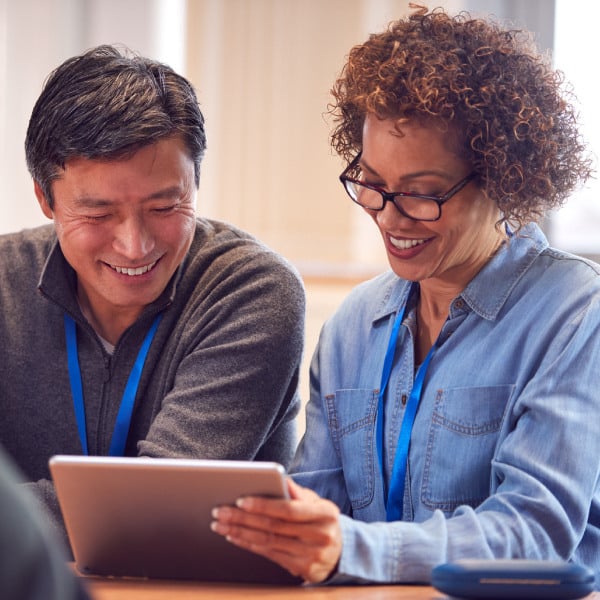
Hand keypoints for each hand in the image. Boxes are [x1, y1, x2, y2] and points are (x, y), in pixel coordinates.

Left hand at [211, 477, 341, 582]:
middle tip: (220, 511)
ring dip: (240, 532)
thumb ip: (298, 493)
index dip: (263, 505)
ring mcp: (312, 556)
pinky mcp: (303, 571)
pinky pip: (270, 555)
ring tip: (221, 524)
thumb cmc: (323, 521)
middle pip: (274, 527)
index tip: (240, 500)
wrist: (341, 552)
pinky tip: (235, 536)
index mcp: (325, 514)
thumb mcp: (318, 503)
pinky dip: (249, 545)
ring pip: (268, 542)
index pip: (288, 510)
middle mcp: (320, 536)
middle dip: (243, 518)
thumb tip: (281, 478)